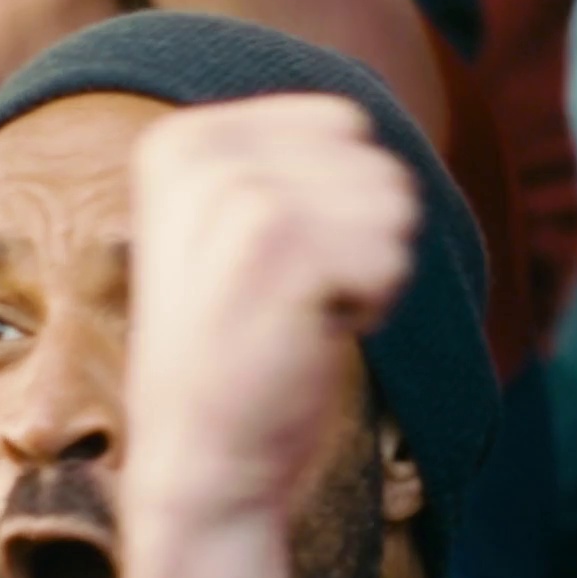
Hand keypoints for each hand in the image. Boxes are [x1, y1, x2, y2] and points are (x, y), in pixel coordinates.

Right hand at [125, 94, 421, 529]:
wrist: (200, 463)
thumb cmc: (234, 352)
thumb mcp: (228, 229)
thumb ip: (278, 160)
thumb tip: (361, 114)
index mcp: (181, 139)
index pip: (343, 122)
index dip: (335, 203)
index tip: (271, 264)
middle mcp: (203, 154)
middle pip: (376, 160)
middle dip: (357, 236)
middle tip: (287, 297)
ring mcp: (242, 197)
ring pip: (395, 203)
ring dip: (366, 271)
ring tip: (296, 314)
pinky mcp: (285, 251)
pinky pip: (394, 257)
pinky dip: (371, 306)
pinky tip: (308, 336)